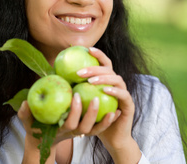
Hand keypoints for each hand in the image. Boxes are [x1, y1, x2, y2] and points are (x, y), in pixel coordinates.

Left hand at [76, 47, 140, 162]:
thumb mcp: (83, 102)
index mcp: (107, 81)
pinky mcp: (129, 104)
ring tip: (90, 81)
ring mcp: (124, 93)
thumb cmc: (95, 118)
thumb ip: (76, 88)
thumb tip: (58, 75)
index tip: (87, 49)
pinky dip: (115, 91)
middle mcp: (117, 84)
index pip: (104, 64)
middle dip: (95, 68)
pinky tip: (105, 91)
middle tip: (80, 72)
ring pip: (117, 79)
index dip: (98, 55)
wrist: (111, 137)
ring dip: (104, 78)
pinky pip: (123, 95)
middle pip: (109, 69)